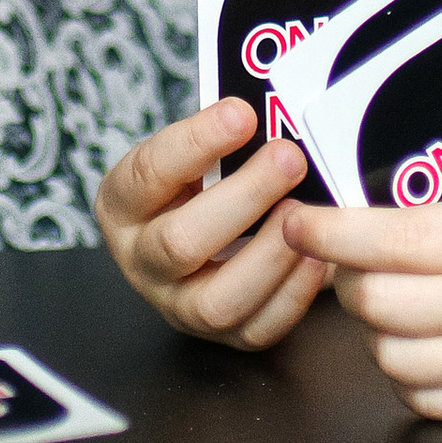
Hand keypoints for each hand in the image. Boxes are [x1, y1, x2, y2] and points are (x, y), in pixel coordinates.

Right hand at [95, 99, 332, 353]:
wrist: (202, 233)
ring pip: (217, 301)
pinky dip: (293, 295)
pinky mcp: (221, 336)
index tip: (242, 113)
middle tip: (288, 157)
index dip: (197, 143)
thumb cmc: (198, 181)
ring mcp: (178, 306)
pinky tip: (317, 256)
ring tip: (304, 211)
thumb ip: (219, 134)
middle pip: (180, 242)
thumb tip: (270, 106)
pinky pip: (256, 330)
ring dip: (269, 254)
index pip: (150, 174)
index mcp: (123, 205)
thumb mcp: (192, 151)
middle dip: (243, 197)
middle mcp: (141, 262)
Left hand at [282, 106, 441, 419]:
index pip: (396, 239)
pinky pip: (437, 404)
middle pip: (380, 307)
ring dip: (374, 330)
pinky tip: (421, 343)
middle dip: (343, 279)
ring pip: (398, 362)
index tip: (300, 218)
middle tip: (343, 254)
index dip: (332, 232)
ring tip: (381, 297)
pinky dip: (412, 378)